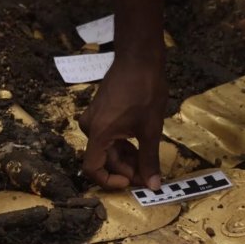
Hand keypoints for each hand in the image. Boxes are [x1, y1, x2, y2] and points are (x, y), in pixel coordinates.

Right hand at [79, 56, 165, 189]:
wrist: (139, 58)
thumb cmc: (145, 91)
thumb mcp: (151, 129)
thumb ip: (150, 159)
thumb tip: (153, 185)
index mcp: (98, 133)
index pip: (93, 169)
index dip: (110, 181)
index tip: (131, 182)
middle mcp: (90, 127)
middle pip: (104, 159)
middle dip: (127, 170)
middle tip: (150, 175)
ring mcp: (94, 118)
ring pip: (107, 149)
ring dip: (127, 158)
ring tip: (149, 161)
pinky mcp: (101, 112)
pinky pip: (108, 136)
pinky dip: (123, 145)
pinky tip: (142, 146)